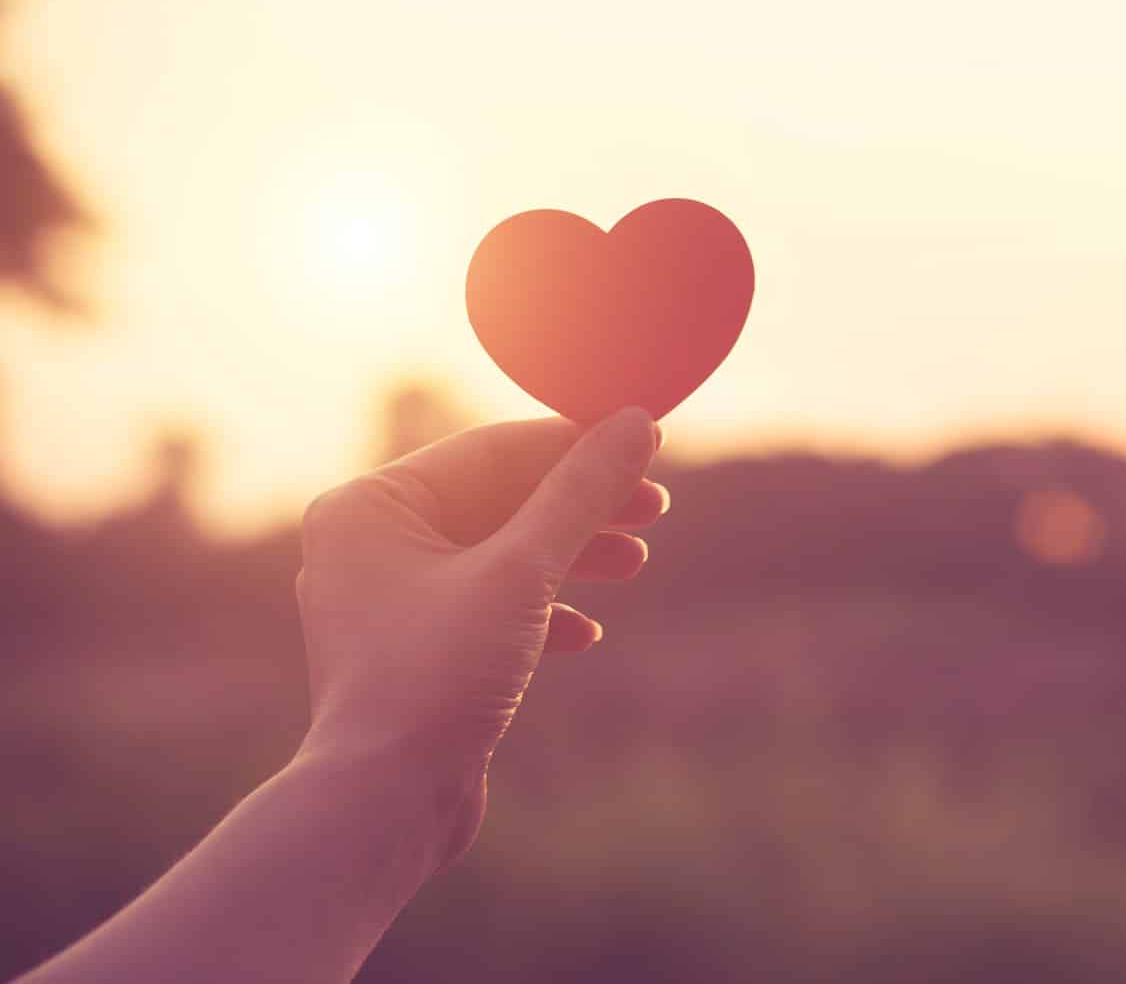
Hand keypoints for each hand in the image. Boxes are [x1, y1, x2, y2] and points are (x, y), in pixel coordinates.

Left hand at [293, 407, 664, 864]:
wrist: (385, 804)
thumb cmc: (437, 676)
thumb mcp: (522, 572)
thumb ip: (580, 494)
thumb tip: (636, 425)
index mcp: (369, 507)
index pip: (490, 453)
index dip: (575, 445)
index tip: (645, 442)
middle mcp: (367, 546)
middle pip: (496, 502)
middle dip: (580, 507)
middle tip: (654, 506)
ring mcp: (388, 603)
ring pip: (496, 556)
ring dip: (570, 558)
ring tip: (635, 564)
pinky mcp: (414, 655)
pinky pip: (484, 610)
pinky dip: (538, 612)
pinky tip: (584, 633)